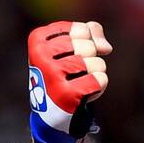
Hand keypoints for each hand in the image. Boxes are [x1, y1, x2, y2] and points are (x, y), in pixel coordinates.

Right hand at [27, 20, 111, 142]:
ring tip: (80, 82)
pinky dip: (99, 86)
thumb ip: (90, 33)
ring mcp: (51, 75)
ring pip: (96, 63)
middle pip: (89, 46)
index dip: (88, 42)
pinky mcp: (65, 94)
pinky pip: (100, 80)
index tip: (73, 55)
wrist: (51, 112)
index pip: (81, 30)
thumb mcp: (70, 47)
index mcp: (38, 39)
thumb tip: (105, 48)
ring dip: (95, 73)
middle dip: (91, 59)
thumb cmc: (63, 73)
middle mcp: (40, 55)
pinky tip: (85, 93)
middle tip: (76, 72)